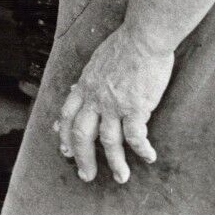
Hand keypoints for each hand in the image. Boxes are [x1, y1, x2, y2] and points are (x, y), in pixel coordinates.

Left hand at [54, 25, 172, 184]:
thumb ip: (89, 77)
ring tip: (121, 178)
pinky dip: (142, 150)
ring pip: (108, 141)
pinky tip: (149, 157)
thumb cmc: (124, 44)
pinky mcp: (136, 107)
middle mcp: (95, 97)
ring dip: (115, 163)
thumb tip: (78, 86)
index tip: (65, 150)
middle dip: (82, 158)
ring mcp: (114, 104)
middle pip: (82, 134)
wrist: (144, 36)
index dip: (65, 134)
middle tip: (86, 176)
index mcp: (85, 85)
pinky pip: (136, 136)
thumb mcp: (97, 60)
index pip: (67, 114)